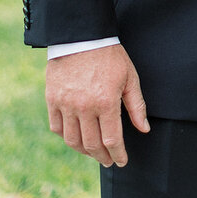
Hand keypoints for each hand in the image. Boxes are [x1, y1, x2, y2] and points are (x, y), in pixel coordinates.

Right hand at [46, 44, 148, 166]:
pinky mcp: (52, 99)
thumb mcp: (130, 77)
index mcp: (106, 102)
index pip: (112, 140)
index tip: (122, 161)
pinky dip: (66, 136)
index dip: (118, 154)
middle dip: (102, 157)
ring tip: (93, 153)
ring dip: (84, 151)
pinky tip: (75, 138)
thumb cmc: (110, 56)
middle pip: (91, 145)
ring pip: (72, 140)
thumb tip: (144, 129)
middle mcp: (84, 107)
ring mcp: (65, 104)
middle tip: (108, 161)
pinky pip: (56, 127)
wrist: (82, 36)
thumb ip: (136, 106)